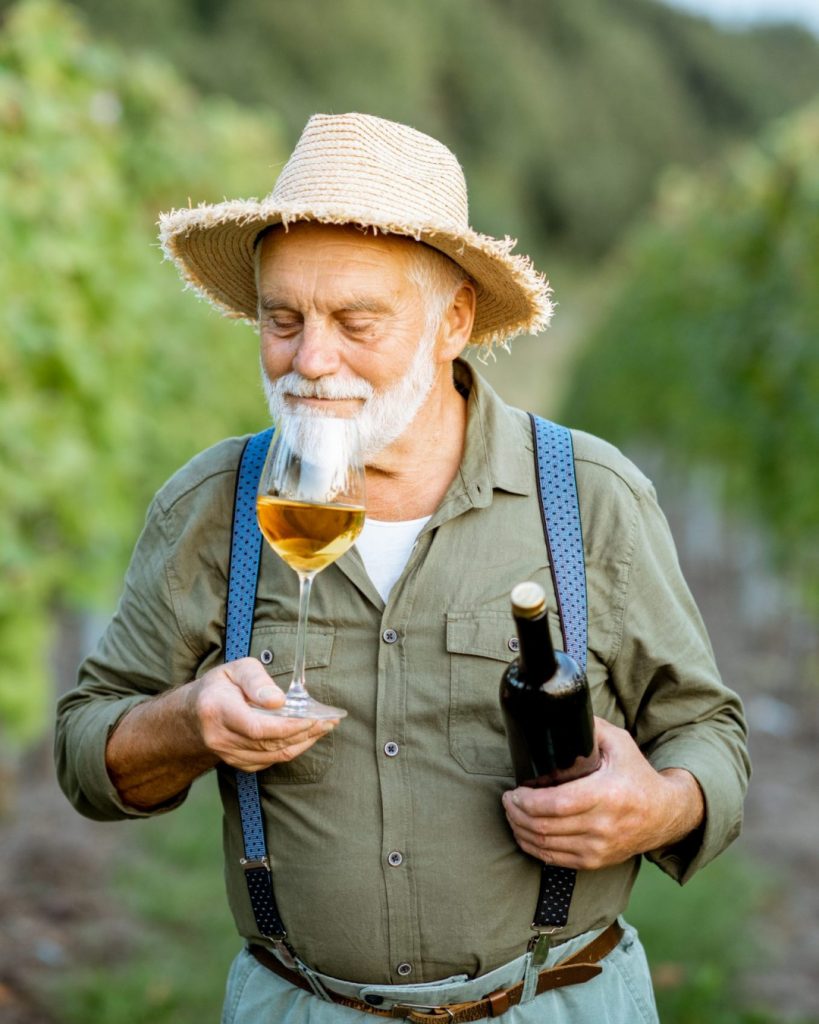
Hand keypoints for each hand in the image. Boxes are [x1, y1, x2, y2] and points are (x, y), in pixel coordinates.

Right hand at [189, 657, 337, 772]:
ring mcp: (226, 754)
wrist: (193, 713)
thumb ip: (256, 680)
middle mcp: (219, 737)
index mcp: (217, 709)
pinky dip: (290, 750)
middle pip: (268, 743)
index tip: (312, 718)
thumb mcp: (235, 669)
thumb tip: (278, 701)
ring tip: (324, 727)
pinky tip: (306, 737)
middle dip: (303, 732)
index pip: (257, 727)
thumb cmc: (220, 685)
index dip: (288, 726)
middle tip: (329, 720)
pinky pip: (268, 762)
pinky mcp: (235, 763)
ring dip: (302, 743)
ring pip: (272, 756)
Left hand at [501, 717, 703, 869]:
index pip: (556, 804)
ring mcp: (599, 848)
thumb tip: (557, 711)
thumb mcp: (619, 743)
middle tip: (507, 800)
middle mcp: (603, 825)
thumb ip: (590, 727)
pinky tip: (525, 833)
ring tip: (512, 814)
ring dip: (521, 830)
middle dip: (516, 814)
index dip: (526, 801)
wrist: (665, 814)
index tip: (513, 791)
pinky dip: (534, 847)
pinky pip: (554, 860)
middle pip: (545, 827)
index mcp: (608, 794)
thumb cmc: (637, 774)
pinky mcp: (596, 862)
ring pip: (545, 846)